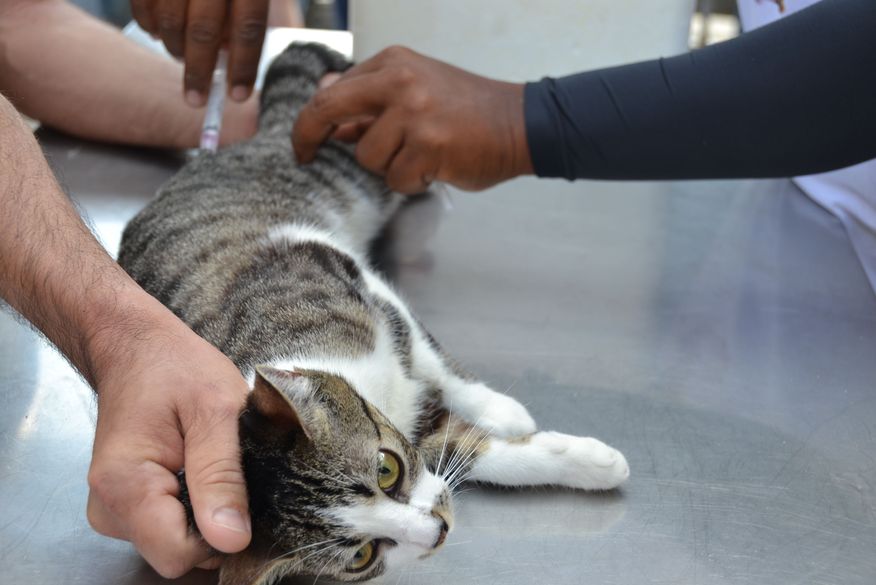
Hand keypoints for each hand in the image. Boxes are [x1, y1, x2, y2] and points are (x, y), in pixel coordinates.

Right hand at [86, 295, 250, 577]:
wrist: (138, 348)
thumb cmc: (175, 367)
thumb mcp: (216, 410)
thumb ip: (222, 476)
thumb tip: (232, 540)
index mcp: (125, 484)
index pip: (178, 554)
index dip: (219, 537)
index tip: (241, 498)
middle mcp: (109, 507)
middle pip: (177, 554)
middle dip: (214, 523)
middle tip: (228, 470)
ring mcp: (114, 510)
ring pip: (175, 543)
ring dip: (205, 513)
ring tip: (211, 463)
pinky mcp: (126, 507)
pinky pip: (169, 529)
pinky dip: (193, 508)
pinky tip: (198, 471)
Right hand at [131, 0, 269, 105]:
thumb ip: (247, 13)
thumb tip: (232, 56)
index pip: (250, 27)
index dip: (245, 66)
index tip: (239, 96)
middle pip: (204, 30)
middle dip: (200, 71)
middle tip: (198, 100)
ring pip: (170, 20)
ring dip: (175, 48)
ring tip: (182, 57)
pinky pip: (142, 4)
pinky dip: (150, 25)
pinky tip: (160, 33)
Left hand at [292, 46, 533, 193]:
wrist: (519, 123)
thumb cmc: (464, 111)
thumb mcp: (414, 90)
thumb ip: (370, 99)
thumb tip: (324, 108)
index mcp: (393, 62)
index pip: (332, 91)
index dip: (308, 122)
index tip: (303, 144)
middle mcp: (399, 81)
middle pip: (330, 111)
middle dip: (309, 137)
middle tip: (305, 157)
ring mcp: (414, 112)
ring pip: (367, 157)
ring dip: (389, 167)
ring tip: (420, 157)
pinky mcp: (429, 145)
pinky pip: (396, 178)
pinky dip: (412, 182)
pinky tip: (435, 167)